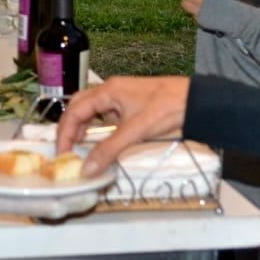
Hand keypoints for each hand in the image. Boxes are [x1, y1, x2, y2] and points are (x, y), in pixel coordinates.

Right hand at [0, 158, 99, 218]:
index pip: (25, 205)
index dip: (48, 205)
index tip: (70, 205)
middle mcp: (6, 195)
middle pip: (46, 198)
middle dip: (73, 196)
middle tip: (101, 189)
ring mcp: (9, 182)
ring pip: (47, 184)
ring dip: (72, 182)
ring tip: (100, 175)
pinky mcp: (7, 168)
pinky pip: (35, 168)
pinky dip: (56, 165)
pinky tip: (76, 156)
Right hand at [55, 76, 190, 176]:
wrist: (197, 101)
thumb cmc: (167, 109)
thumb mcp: (136, 131)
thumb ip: (109, 150)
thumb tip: (87, 169)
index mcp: (108, 91)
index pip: (75, 111)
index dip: (65, 132)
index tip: (62, 153)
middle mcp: (111, 90)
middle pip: (79, 107)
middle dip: (70, 128)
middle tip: (67, 150)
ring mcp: (122, 96)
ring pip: (93, 110)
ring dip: (84, 128)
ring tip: (80, 148)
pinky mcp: (132, 103)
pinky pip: (107, 114)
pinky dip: (99, 128)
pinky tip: (102, 141)